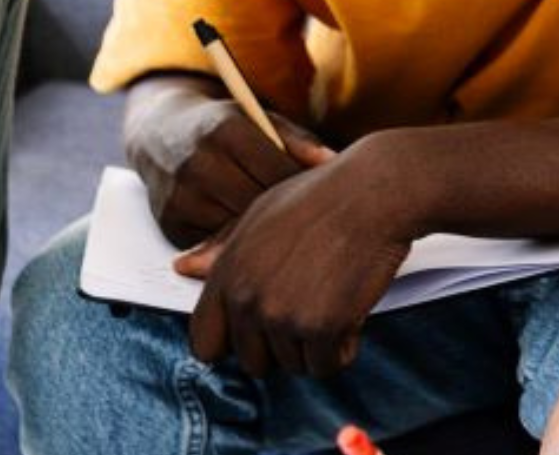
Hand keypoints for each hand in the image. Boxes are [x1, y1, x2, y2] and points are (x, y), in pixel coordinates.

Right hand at [126, 81, 332, 246]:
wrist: (159, 133)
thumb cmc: (224, 128)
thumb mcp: (260, 120)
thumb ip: (299, 141)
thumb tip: (334, 163)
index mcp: (225, 131)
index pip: (278, 172)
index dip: (302, 187)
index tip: (320, 195)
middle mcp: (198, 163)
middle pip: (258, 205)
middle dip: (284, 213)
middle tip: (307, 220)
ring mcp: (181, 196)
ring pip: (237, 230)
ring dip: (260, 232)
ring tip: (281, 228)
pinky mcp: (170, 223)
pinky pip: (214, 245)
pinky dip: (233, 243)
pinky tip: (250, 236)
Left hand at [185, 132, 427, 378]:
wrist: (374, 192)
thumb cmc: (322, 196)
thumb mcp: (259, 214)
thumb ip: (221, 249)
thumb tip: (184, 267)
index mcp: (227, 272)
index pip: (204, 342)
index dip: (233, 344)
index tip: (258, 334)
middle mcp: (247, 298)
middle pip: (253, 362)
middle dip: (281, 347)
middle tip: (309, 310)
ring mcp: (282, 315)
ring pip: (294, 366)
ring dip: (317, 346)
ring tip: (334, 302)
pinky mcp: (321, 328)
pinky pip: (327, 366)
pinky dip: (344, 349)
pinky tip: (351, 314)